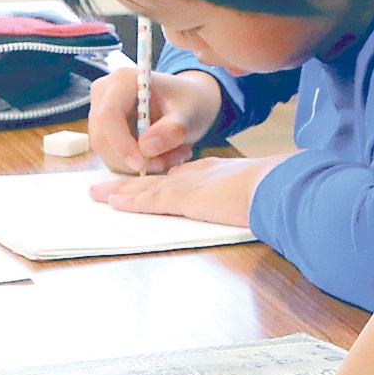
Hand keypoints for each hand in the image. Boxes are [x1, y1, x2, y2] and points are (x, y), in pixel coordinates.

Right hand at [87, 66, 221, 175]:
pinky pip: (113, 158)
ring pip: (107, 152)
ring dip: (138, 164)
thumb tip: (145, 148)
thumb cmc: (188, 102)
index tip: (141, 164)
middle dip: (132, 158)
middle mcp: (104, 95)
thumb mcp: (189, 114)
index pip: (108, 115)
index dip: (121, 143)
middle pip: (102, 137)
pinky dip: (137, 165)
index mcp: (122, 81)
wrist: (188, 103)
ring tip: (172, 156)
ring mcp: (100, 114)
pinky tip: (161, 156)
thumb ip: (171, 130)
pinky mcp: (104, 133)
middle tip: (166, 163)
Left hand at [91, 153, 279, 226]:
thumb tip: (248, 201)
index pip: (181, 174)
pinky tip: (113, 203)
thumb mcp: (259, 188)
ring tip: (96, 193)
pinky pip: (150, 200)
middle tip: (108, 188)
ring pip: (145, 189)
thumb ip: (246, 194)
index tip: (150, 179)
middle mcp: (196, 175)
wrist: (277, 184)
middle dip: (131, 184)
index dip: (161, 178)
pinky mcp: (184, 199)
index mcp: (214, 171)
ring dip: (119, 191)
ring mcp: (189, 186)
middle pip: (155, 180)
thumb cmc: (277, 187)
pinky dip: (130, 201)